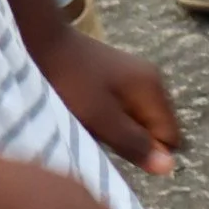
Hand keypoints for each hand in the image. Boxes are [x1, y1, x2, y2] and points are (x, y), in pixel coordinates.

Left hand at [41, 29, 181, 175]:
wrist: (39, 41)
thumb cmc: (70, 83)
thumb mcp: (101, 119)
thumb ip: (134, 144)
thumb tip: (169, 167)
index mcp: (152, 88)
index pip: (170, 138)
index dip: (147, 152)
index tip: (116, 148)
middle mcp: (150, 80)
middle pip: (154, 129)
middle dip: (131, 141)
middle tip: (99, 135)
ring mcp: (132, 76)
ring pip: (136, 121)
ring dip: (115, 131)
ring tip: (88, 124)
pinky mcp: (115, 78)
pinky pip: (121, 111)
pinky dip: (105, 119)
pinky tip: (84, 114)